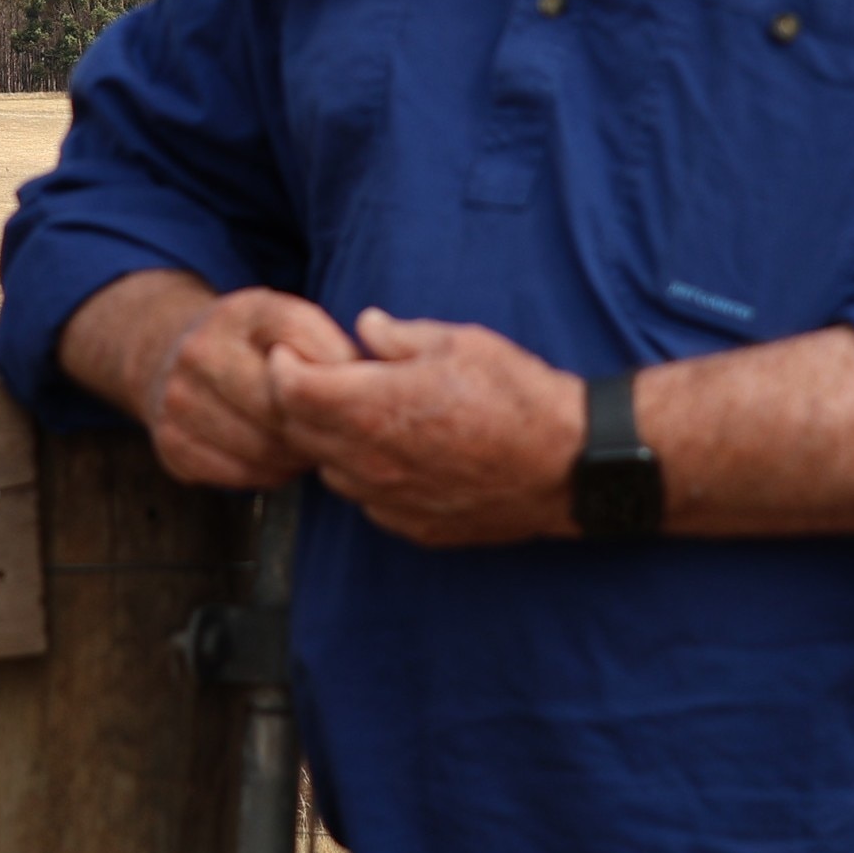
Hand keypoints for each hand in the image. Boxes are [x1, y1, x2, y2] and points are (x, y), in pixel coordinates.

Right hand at [58, 272, 359, 487]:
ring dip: (297, 454)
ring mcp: (178, 398)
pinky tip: (277, 456)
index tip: (351, 387)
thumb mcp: (287, 323)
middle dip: (316, 423)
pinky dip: (270, 472)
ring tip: (308, 442)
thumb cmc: (252, 346)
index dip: (338, 371)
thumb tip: (371, 390)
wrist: (169, 358)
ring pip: (265, 447)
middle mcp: (201, 349)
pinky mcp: (172, 443)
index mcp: (242, 311)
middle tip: (335, 431)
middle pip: (280, 404)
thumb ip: (327, 347)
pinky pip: (242, 474)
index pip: (302, 339)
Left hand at [266, 308, 585, 546]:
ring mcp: (390, 499)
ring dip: (330, 442)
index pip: (291, 390)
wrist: (569, 465)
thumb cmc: (519, 397)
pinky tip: (393, 455)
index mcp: (375, 406)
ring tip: (359, 416)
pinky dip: (365, 476)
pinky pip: (366, 500)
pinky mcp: (413, 526)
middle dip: (297, 403)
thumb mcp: (459, 343)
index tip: (293, 352)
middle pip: (299, 433)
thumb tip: (365, 327)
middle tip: (318, 379)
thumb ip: (399, 337)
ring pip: (329, 471)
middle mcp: (371, 460)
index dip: (284, 366)